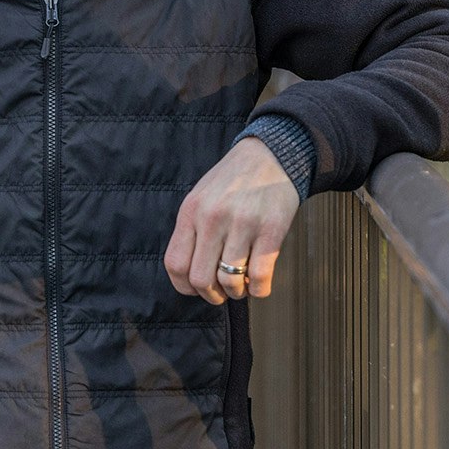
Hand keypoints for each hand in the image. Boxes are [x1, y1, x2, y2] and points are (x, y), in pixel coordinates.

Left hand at [164, 137, 299, 303]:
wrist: (272, 153)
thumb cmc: (235, 181)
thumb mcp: (202, 197)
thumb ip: (193, 231)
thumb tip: (191, 277)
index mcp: (191, 211)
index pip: (176, 264)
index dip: (185, 287)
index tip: (198, 289)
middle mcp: (213, 218)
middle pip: (200, 279)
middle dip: (212, 295)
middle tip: (222, 292)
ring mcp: (242, 224)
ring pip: (230, 281)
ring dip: (237, 292)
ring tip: (242, 284)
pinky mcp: (271, 229)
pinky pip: (260, 277)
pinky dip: (259, 290)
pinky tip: (259, 283)